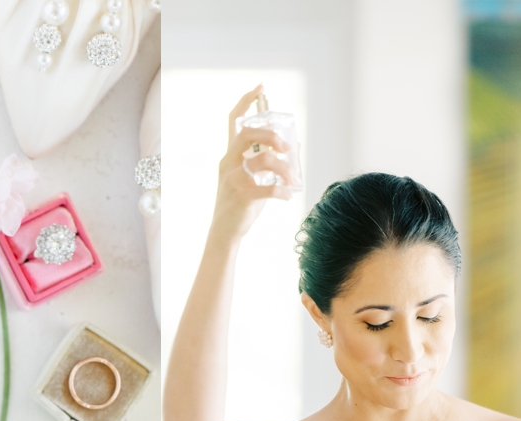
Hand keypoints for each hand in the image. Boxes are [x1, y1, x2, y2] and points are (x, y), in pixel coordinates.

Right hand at [209, 85, 295, 242]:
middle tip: (287, 148)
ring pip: (263, 160)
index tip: (260, 88)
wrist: (225, 233)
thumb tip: (295, 145)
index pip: (234, 121)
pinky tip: (288, 196)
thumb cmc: (241, 205)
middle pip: (249, 134)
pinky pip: (268, 187)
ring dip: (285, 169)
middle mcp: (229, 162)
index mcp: (230, 155)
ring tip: (293, 181)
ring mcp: (233, 178)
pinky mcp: (242, 195)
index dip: (246, 102)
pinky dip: (283, 191)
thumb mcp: (253, 179)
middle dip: (272, 136)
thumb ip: (268, 163)